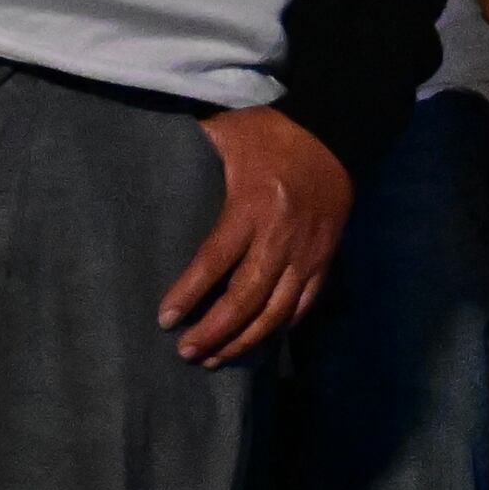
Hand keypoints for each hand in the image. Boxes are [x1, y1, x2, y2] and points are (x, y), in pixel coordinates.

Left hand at [163, 105, 353, 363]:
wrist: (335, 131)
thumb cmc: (271, 131)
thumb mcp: (229, 130)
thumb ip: (195, 147)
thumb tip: (153, 151)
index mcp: (251, 205)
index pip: (215, 261)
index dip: (189, 294)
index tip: (166, 319)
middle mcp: (280, 235)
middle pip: (245, 298)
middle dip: (214, 331)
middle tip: (186, 352)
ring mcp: (307, 252)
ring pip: (276, 312)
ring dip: (244, 340)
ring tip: (214, 359)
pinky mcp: (325, 258)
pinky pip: (303, 304)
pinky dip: (280, 327)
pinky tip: (258, 340)